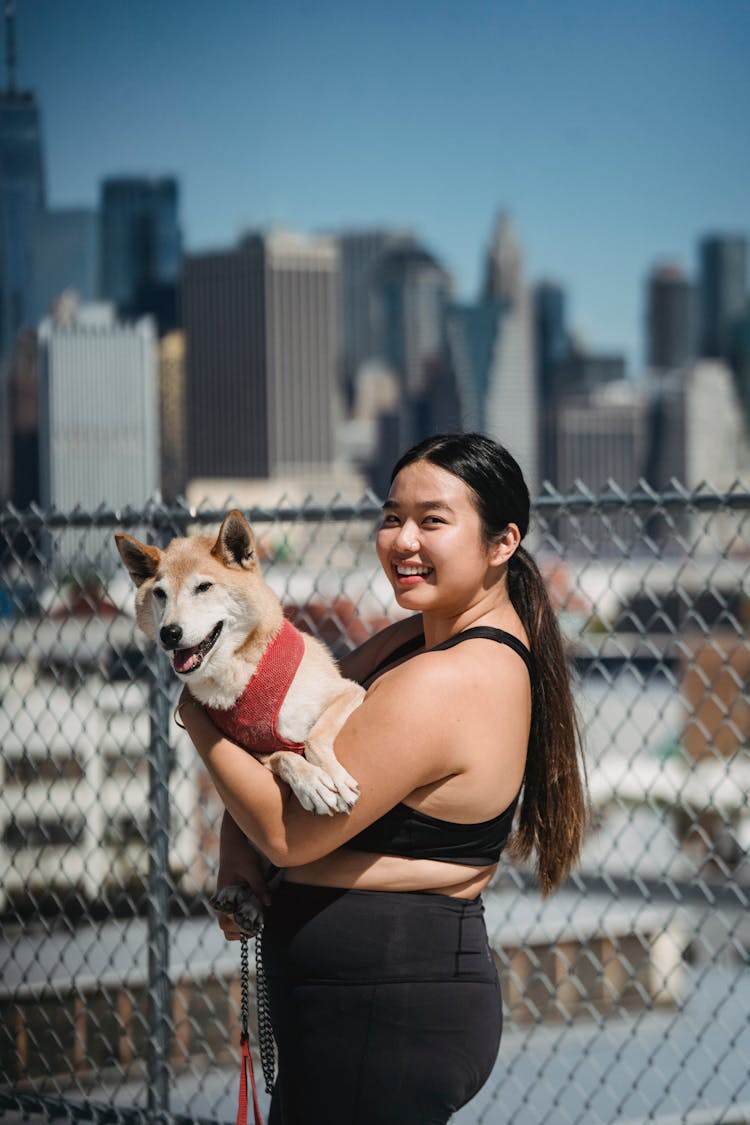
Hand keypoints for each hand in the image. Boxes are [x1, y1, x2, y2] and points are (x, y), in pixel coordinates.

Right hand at [212, 809, 272, 940]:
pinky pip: (233, 913)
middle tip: (258, 926)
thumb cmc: (241, 853)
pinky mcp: (231, 896)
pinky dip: (242, 917)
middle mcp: (221, 899)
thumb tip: (268, 904)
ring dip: (241, 925)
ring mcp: (225, 899)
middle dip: (240, 930)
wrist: (233, 842)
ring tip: (258, 920)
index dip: (239, 928)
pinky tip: (256, 911)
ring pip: (229, 921)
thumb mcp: (252, 869)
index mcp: (223, 894)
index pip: (225, 922)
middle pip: (225, 926)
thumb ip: (259, 886)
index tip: (255, 924)